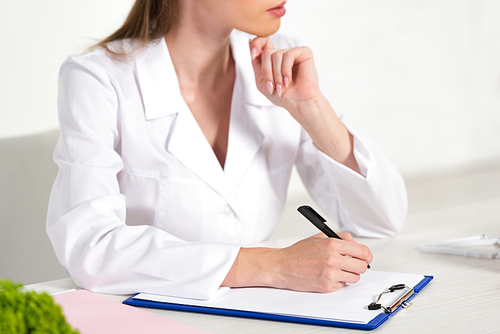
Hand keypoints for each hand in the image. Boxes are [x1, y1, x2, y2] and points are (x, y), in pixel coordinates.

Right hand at [222, 232, 372, 292]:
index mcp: (332, 244)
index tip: (365, 257)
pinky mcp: (326, 286)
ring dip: (348, 274)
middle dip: (358, 265)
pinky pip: (342, 285)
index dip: (367, 255)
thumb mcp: (319, 237)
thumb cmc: (298, 252)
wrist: (281, 266)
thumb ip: (339, 238)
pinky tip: (326, 275)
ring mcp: (330, 274)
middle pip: (362, 266)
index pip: (362, 251)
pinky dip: (337, 281)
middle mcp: (332, 259)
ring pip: (354, 277)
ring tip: (336, 269)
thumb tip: (354, 243)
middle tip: (351, 264)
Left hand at [249, 37, 321, 123]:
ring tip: (281, 87)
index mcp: (273, 59)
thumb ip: (255, 63)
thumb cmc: (283, 95)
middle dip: (267, 72)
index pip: (262, 41)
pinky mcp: (304, 52)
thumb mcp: (261, 80)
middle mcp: (283, 53)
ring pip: (276, 55)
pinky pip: (288, 55)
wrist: (299, 103)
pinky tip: (289, 81)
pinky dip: (286, 70)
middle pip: (267, 52)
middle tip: (272, 87)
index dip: (256, 44)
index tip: (252, 55)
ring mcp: (293, 51)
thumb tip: (250, 41)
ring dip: (276, 75)